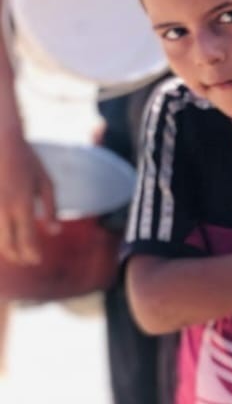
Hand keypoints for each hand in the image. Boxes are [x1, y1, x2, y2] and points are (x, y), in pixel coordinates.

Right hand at [0, 136, 56, 264]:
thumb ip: (51, 208)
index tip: (36, 260)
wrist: (0, 143)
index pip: (27, 240)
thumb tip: (54, 232)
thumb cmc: (26, 161)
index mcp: (22, 205)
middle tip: (27, 260)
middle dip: (18, 256)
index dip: (32, 254)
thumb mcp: (45, 181)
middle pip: (8, 245)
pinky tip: (5, 237)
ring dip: (5, 249)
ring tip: (16, 252)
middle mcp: (3, 210)